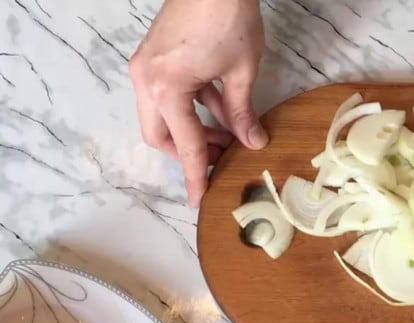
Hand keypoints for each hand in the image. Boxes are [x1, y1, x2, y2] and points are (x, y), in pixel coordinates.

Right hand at [129, 0, 267, 206]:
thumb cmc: (228, 17)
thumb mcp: (242, 72)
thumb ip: (242, 112)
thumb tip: (253, 143)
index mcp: (165, 88)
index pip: (185, 143)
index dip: (196, 173)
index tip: (199, 198)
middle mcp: (146, 80)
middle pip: (161, 136)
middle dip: (190, 152)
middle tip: (222, 160)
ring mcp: (146, 67)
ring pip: (163, 117)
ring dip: (193, 130)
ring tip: (230, 136)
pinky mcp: (153, 57)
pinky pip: (168, 96)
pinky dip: (191, 108)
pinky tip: (221, 111)